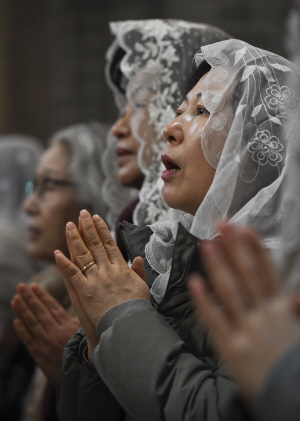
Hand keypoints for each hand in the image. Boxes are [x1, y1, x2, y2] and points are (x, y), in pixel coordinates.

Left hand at [11, 283, 80, 385]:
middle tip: (20, 287)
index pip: (52, 307)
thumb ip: (80, 319)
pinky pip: (28, 340)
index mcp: (68, 325)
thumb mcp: (88, 332)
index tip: (34, 285)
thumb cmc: (88, 352)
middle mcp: (56, 332)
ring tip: (15, 299)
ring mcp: (46, 343)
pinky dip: (22, 330)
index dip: (42, 296)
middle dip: (29, 298)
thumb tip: (79, 301)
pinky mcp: (40, 355)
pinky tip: (16, 321)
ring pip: (32, 323)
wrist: (83, 376)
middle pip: (40, 312)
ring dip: (22, 310)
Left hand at [54, 210, 149, 328]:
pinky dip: (64, 263)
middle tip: (82, 213)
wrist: (129, 323)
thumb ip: (139, 272)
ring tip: (69, 225)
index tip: (96, 218)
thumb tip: (136, 258)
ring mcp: (95, 279)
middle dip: (88, 227)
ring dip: (75, 239)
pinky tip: (57, 253)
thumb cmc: (137, 307)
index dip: (101, 230)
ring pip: (83, 255)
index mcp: (120, 268)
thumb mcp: (143, 287)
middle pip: (95, 245)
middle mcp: (107, 270)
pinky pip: (72, 275)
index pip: (109, 244)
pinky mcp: (84, 292)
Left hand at [188, 222, 299, 401]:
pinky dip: (204, 301)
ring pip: (230, 291)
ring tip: (206, 244)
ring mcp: (246, 329)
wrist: (289, 398)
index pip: (267, 271)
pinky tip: (194, 283)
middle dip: (234, 247)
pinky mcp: (230, 347)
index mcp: (280, 309)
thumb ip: (295, 312)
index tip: (245, 228)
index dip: (255, 248)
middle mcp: (263, 314)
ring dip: (217, 266)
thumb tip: (294, 295)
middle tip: (221, 224)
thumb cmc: (295, 365)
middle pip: (247, 274)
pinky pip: (214, 321)